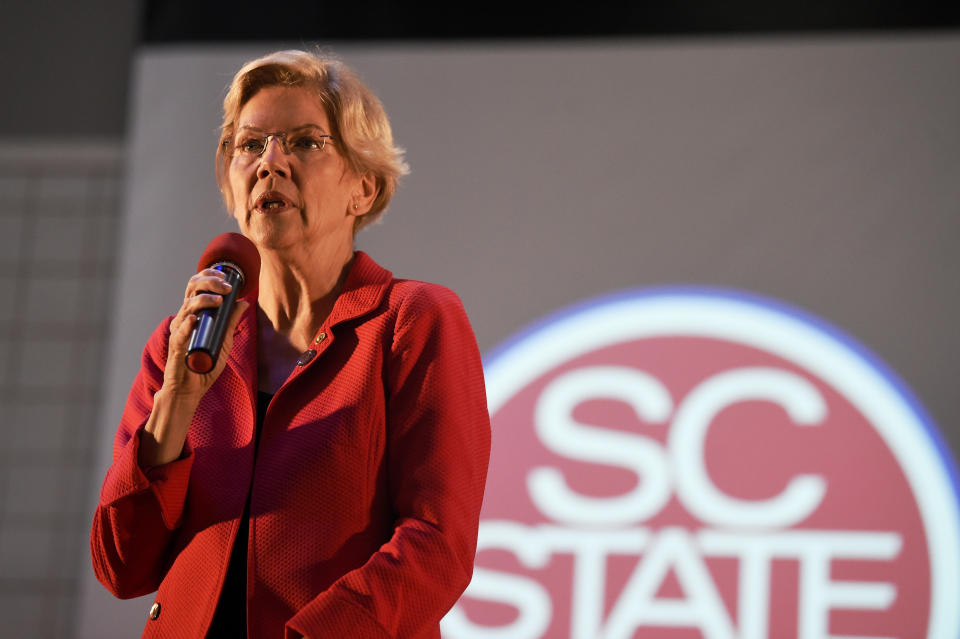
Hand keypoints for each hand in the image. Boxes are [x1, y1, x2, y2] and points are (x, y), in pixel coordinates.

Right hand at [162, 268, 248, 401]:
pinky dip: (187, 325)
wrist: (191, 389)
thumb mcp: (224, 340)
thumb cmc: (204, 365)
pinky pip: (180, 333)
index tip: (225, 275)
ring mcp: (179, 331)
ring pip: (187, 307)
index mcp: (194, 314)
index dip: (209, 277)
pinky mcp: (175, 347)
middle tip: (226, 286)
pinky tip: (193, 318)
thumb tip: (243, 302)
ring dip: (203, 300)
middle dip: (209, 283)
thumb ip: (231, 321)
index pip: (197, 287)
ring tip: (219, 300)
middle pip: (191, 290)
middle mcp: (184, 318)